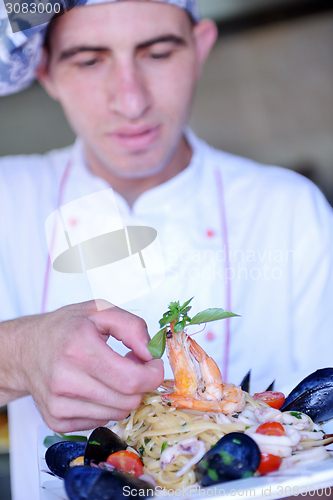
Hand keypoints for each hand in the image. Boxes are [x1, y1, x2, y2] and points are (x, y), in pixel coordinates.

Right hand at [0, 300, 163, 431]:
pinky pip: (100, 422)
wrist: (25, 349)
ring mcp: (58, 404)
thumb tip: (150, 353)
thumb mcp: (100, 310)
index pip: (131, 380)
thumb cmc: (65, 328)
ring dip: (123, 395)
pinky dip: (106, 406)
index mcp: (79, 349)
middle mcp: (65, 379)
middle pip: (128, 400)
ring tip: (111, 374)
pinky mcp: (56, 421)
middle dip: (140, 384)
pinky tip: (95, 387)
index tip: (153, 365)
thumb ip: (132, 326)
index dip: (152, 374)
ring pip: (117, 413)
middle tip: (132, 365)